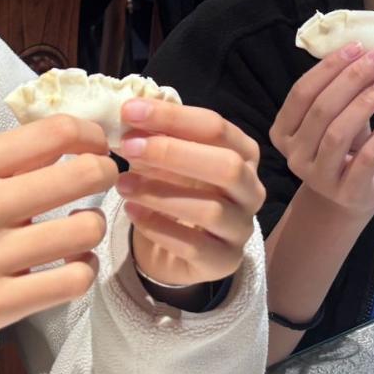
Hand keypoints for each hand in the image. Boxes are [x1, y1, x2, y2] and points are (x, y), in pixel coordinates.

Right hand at [0, 116, 118, 373]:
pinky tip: (69, 267)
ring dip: (92, 227)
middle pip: (81, 174)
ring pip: (84, 230)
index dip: (91, 135)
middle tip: (101, 182)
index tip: (95, 144)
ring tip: (78, 230)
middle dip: (105, 174)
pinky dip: (82, 271)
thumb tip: (66, 145)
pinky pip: (72, 280)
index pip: (54, 132)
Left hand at [115, 98, 263, 289]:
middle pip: (226, 166)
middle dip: (174, 153)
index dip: (172, 117)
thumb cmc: (176, 190)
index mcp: (243, 153)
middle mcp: (251, 189)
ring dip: (160, 193)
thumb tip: (129, 114)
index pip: (216, 127)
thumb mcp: (167, 159)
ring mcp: (241, 228)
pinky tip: (132, 212)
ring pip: (211, 210)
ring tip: (122, 184)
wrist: (179, 248)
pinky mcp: (225, 261)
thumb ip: (155, 136)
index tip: (129, 111)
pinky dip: (159, 228)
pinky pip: (194, 246)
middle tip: (128, 146)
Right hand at [269, 42, 373, 219]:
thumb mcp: (334, 121)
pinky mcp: (347, 192)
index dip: (328, 67)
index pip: (301, 93)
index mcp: (283, 131)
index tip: (357, 46)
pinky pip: (366, 158)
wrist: (347, 201)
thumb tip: (368, 55)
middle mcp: (294, 155)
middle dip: (351, 78)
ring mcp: (318, 176)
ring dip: (366, 102)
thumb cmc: (341, 152)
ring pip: (338, 132)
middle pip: (321, 110)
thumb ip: (344, 94)